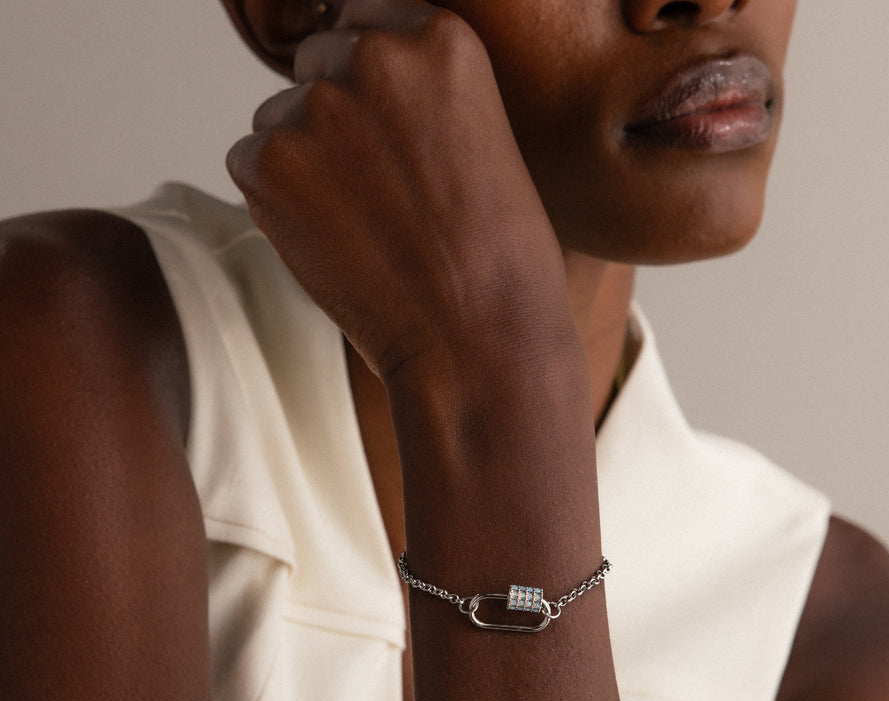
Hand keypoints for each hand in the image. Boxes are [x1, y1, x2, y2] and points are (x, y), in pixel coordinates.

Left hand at [227, 0, 569, 384]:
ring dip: (304, 164)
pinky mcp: (269, 163)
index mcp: (441, 39)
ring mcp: (316, 107)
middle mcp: (375, 55)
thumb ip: (419, 97)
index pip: (364, 22)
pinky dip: (277, 205)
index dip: (368, 83)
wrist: (479, 342)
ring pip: (279, 118)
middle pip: (316, 64)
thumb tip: (347, 90)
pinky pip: (249, 163)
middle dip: (334, 119)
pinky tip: (335, 245)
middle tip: (379, 194)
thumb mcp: (481, 142)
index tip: (385, 132)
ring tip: (366, 230)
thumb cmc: (499, 263)